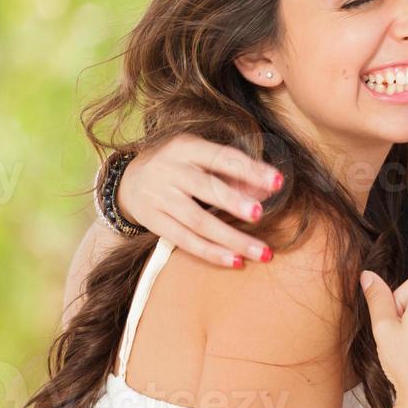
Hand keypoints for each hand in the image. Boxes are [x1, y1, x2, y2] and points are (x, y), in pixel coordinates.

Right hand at [117, 134, 281, 267]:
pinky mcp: (153, 221)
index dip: (250, 169)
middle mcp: (170, 170)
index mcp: (185, 147)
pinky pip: (185, 240)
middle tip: (259, 214)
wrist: (128, 180)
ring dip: (231, 238)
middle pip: (205, 188)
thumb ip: (233, 173)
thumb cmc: (179, 166)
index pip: (221, 157)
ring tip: (260, 251)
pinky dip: (211, 253)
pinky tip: (235, 261)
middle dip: (233, 201)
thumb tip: (268, 189)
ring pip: (198, 221)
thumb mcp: (200, 157)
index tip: (278, 181)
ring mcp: (159, 197)